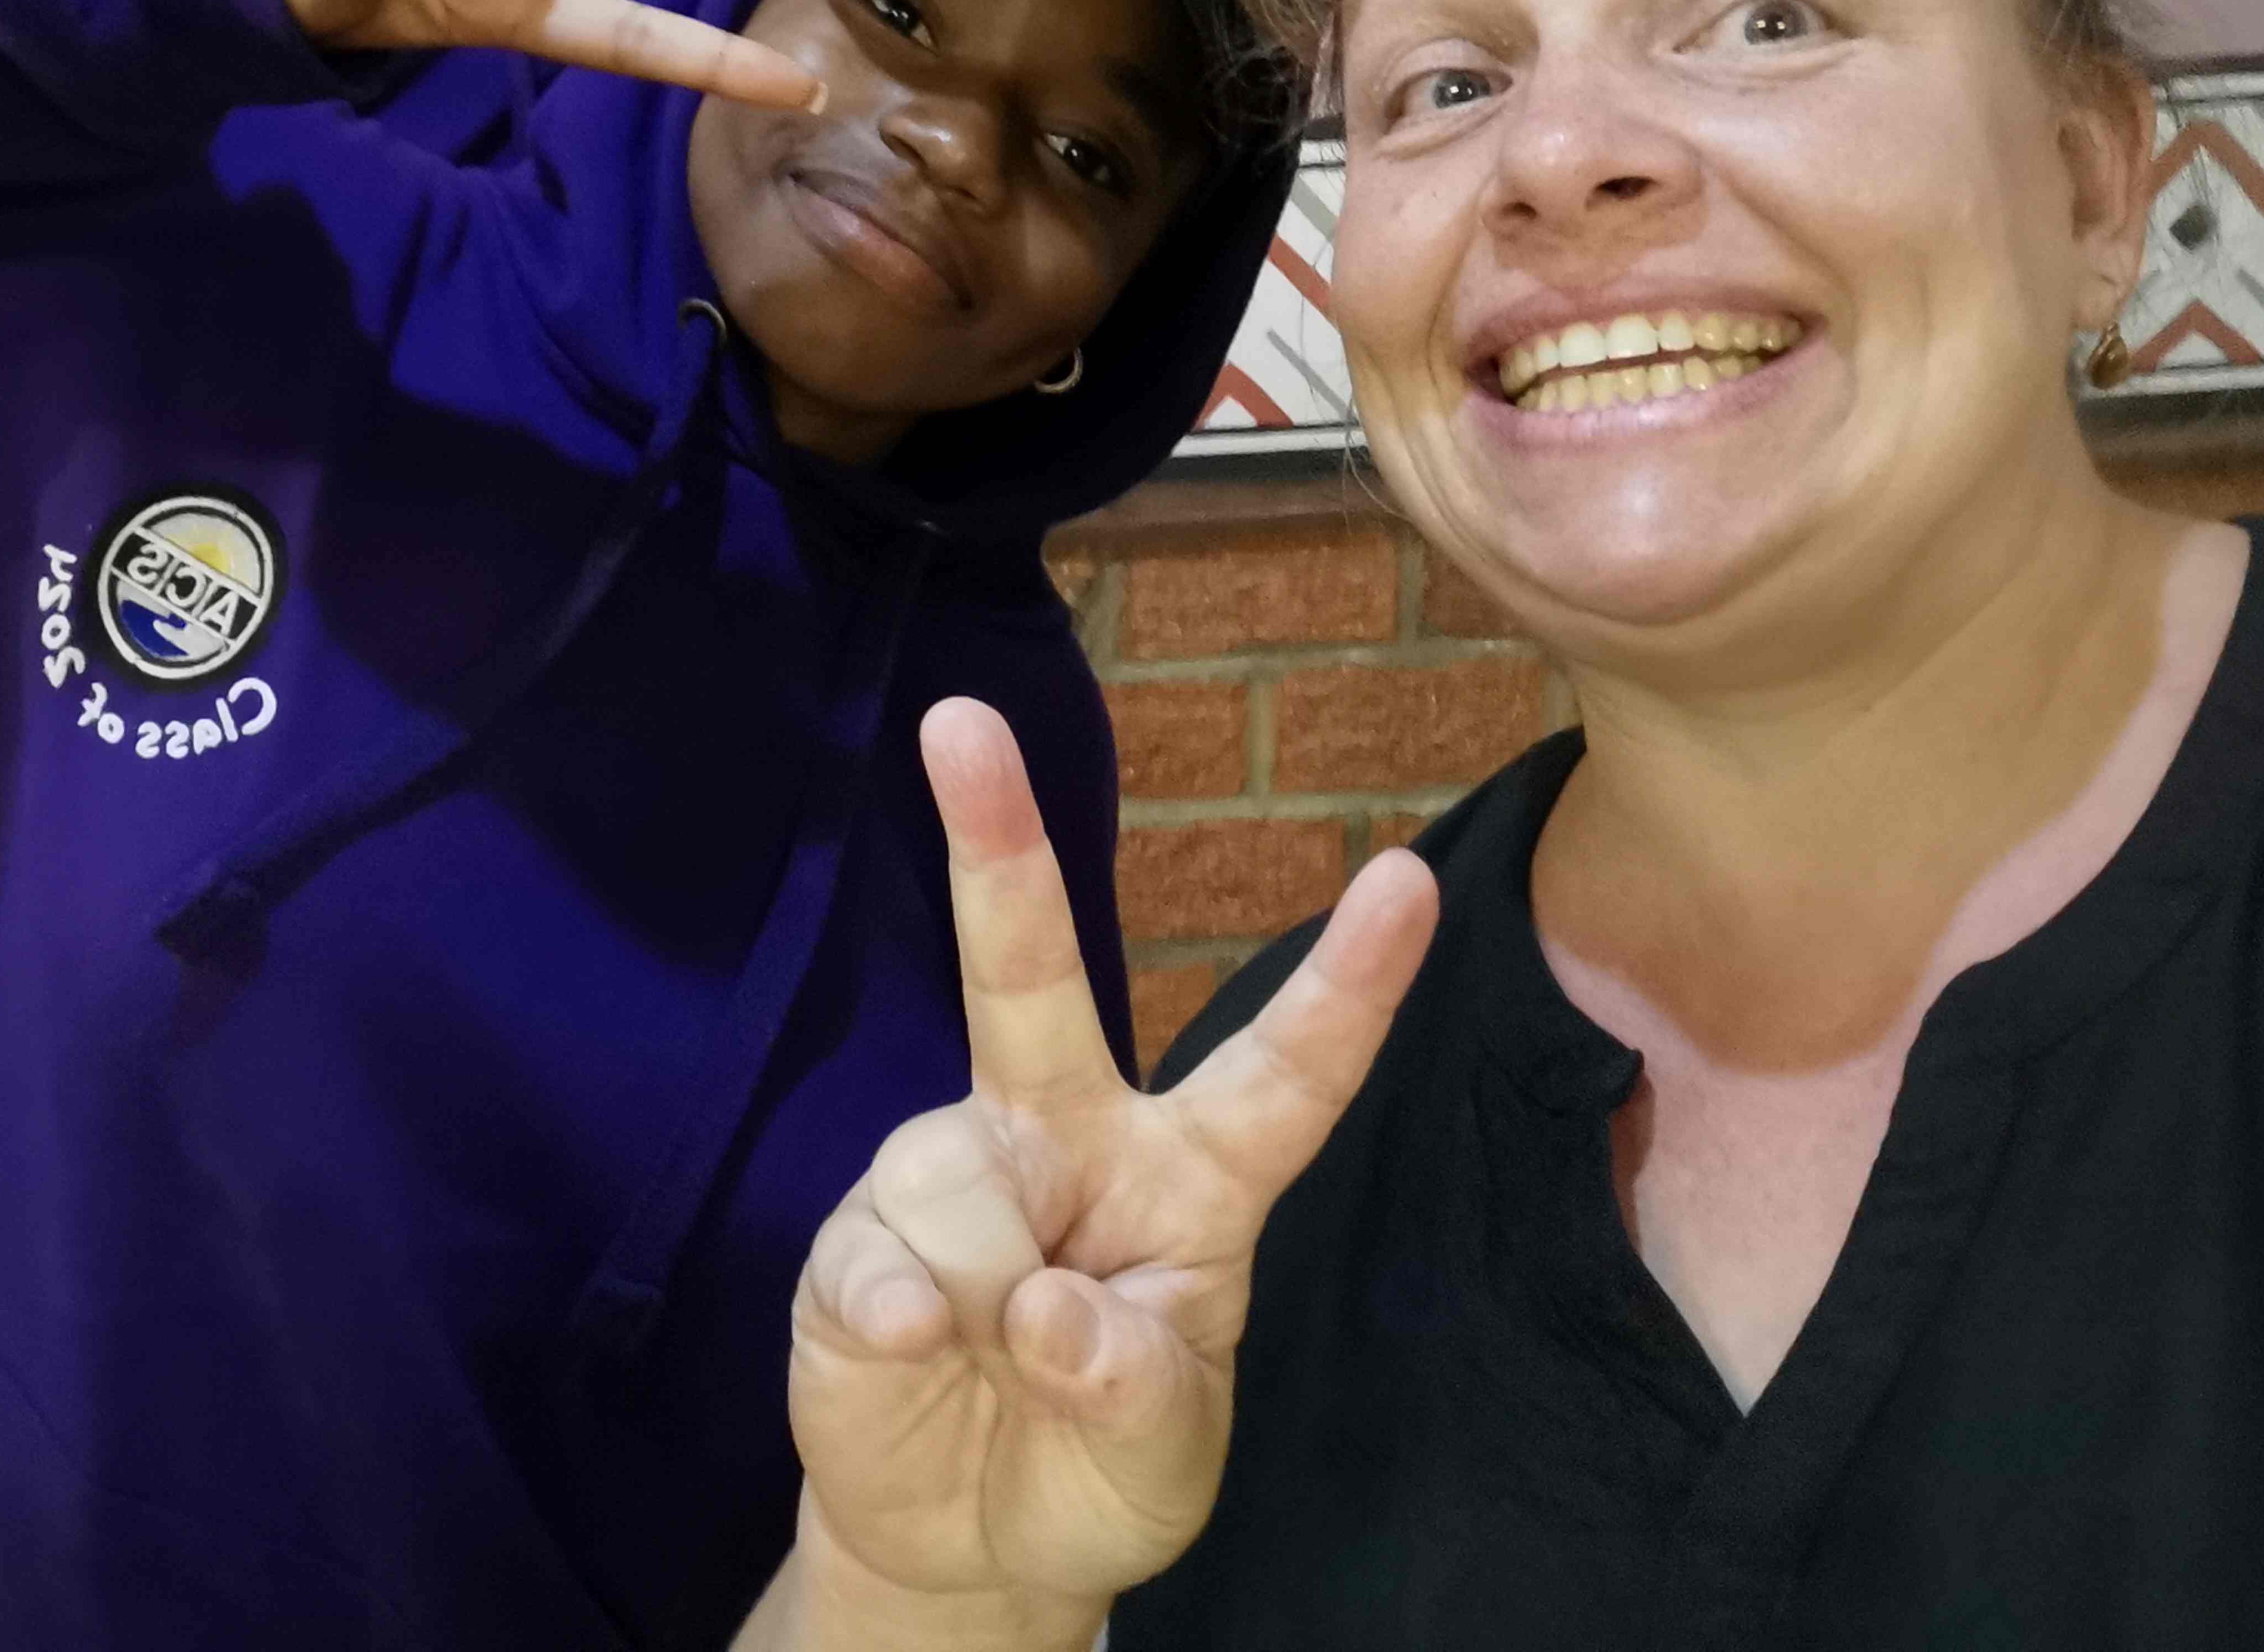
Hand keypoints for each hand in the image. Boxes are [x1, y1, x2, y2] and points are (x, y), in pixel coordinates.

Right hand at [781, 699, 1436, 1627]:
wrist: (967, 1540)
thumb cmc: (1101, 1465)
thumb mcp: (1167, 1453)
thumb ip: (1134, 1385)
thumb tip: (1039, 1303)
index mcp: (1187, 1178)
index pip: (1281, 1074)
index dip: (1348, 985)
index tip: (1408, 880)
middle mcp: (1063, 1140)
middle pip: (1030, 976)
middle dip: (996, 842)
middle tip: (958, 722)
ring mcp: (951, 1175)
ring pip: (962, 1185)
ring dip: (986, 1296)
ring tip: (986, 1364)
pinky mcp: (856, 1238)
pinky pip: (878, 1257)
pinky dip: (898, 1319)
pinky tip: (907, 1351)